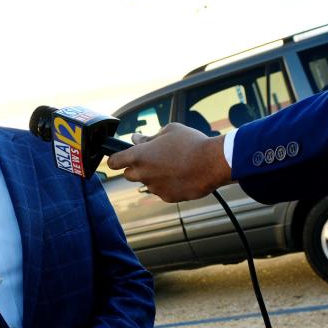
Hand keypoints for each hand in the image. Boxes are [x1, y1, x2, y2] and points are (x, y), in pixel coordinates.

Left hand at [106, 123, 232, 201]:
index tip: (118, 158)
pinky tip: (181, 175)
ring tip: (173, 165)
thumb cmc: (192, 143)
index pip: (114, 162)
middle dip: (136, 167)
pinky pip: (162, 191)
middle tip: (151, 159)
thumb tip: (136, 139)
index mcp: (140, 156)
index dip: (114, 159)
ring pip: (147, 183)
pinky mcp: (167, 197)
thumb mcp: (170, 131)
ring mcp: (155, 188)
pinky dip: (167, 184)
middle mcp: (143, 173)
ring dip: (154, 176)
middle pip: (128, 175)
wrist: (214, 162)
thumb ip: (149, 137)